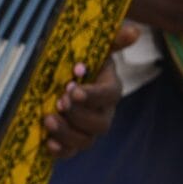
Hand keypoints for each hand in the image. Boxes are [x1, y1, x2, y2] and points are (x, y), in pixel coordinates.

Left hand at [43, 23, 139, 156]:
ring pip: (86, 140)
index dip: (93, 94)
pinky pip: (70, 152)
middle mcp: (103, 112)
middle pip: (100, 124)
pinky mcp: (71, 140)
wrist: (61, 75)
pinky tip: (47, 143)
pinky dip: (60, 151)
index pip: (110, 94)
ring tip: (48, 119)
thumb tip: (135, 31)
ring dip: (67, 133)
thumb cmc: (80, 58)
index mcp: (109, 88)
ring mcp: (88, 129)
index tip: (72, 88)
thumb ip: (112, 39)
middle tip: (59, 102)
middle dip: (79, 115)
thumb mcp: (94, 46)